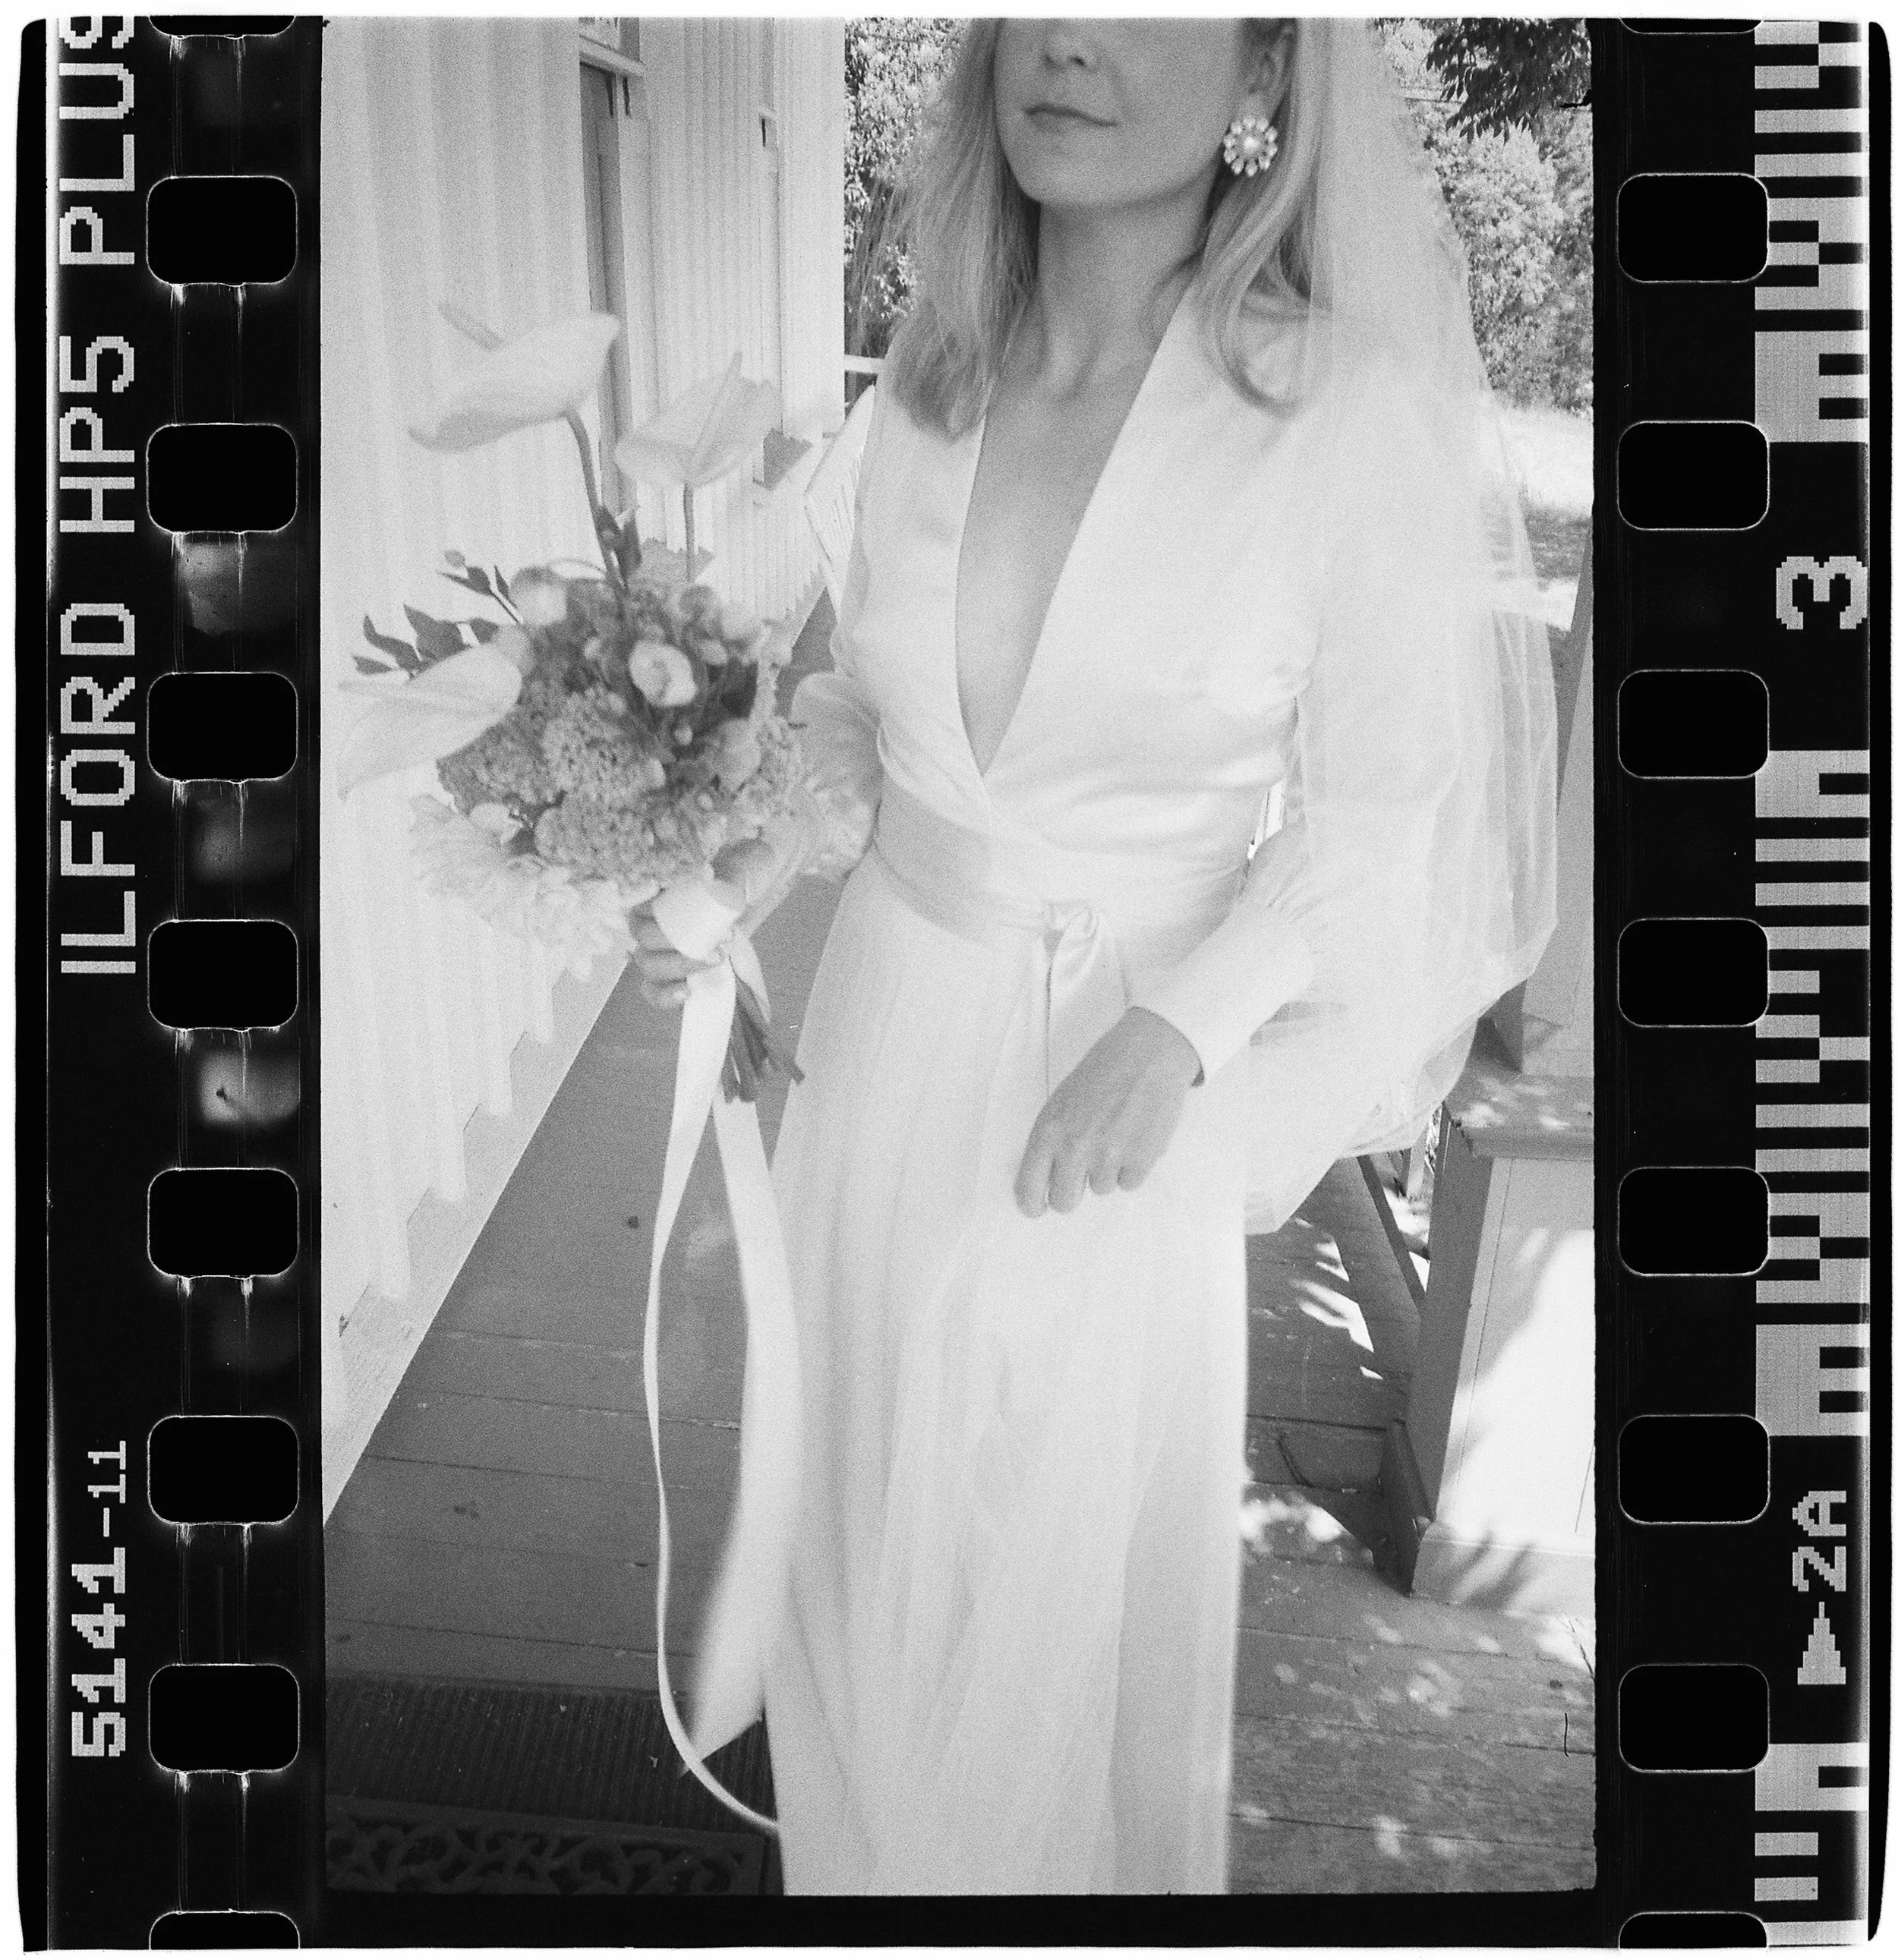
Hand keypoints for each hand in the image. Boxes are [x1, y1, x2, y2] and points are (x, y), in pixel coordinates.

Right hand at [629, 819, 811, 1011]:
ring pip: (649, 966)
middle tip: (719, 940)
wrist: (737, 910)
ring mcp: (652, 955)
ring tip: (716, 959)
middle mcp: (644, 927)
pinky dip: (666, 996)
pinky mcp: (665, 979)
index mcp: (650, 900)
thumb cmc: (725, 890)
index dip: (663, 914)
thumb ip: (722, 877)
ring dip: (681, 965)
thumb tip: (713, 882)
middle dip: (681, 943)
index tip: (697, 914)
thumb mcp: (727, 877)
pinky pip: (653, 992)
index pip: (640, 908)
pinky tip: (686, 993)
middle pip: (645, 939)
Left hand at [1013, 1007, 1203, 1216]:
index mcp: (1048, 1131)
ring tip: (1115, 1135)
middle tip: (1081, 1174)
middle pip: (1064, 1201)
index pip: (1028, 1187)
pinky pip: (1129, 1184)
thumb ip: (1050, 1140)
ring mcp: (1109, 1156)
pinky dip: (1131, 1167)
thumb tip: (1045, 1180)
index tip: (1037, 1207)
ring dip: (1106, 1171)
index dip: (1032, 1203)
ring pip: (1100, 1189)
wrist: (1147, 1054)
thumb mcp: (1061, 1101)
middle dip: (1070, 1193)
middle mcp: (1075, 1148)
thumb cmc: (1102, 1073)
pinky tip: (1134, 1137)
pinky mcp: (1141, 1160)